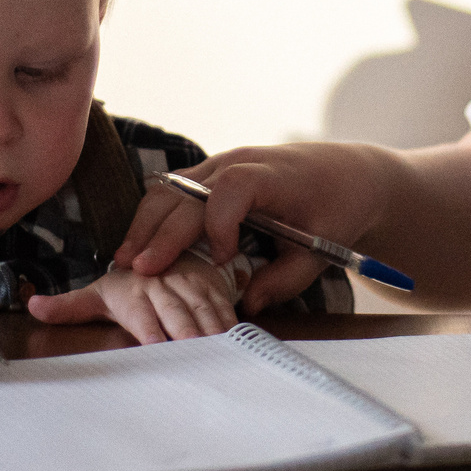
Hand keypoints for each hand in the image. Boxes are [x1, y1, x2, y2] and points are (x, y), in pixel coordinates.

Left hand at [28, 253, 240, 343]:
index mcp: (134, 291)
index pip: (142, 315)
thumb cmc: (129, 281)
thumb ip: (68, 306)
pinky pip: (224, 305)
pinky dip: (231, 324)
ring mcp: (190, 285)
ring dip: (213, 332)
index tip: (156, 348)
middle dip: (187, 334)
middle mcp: (163, 286)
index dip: (151, 331)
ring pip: (204, 309)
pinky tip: (237, 343)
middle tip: (196, 357)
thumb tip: (32, 308)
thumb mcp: (98, 292)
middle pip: (177, 313)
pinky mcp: (212, 285)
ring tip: (221, 356)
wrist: (162, 245)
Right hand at [114, 142, 384, 315]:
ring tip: (125, 260)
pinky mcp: (210, 175)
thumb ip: (285, 279)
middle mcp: (236, 163)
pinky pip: (174, 191)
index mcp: (268, 175)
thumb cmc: (336, 208)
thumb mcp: (322, 249)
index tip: (222, 259)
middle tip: (136, 269)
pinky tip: (140, 247)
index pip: (231, 190)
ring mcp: (219, 165)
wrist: (345, 174)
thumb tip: (248, 306)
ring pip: (170, 188)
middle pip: (186, 190)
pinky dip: (154, 217)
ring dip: (146, 223)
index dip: (219, 225)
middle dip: (161, 231)